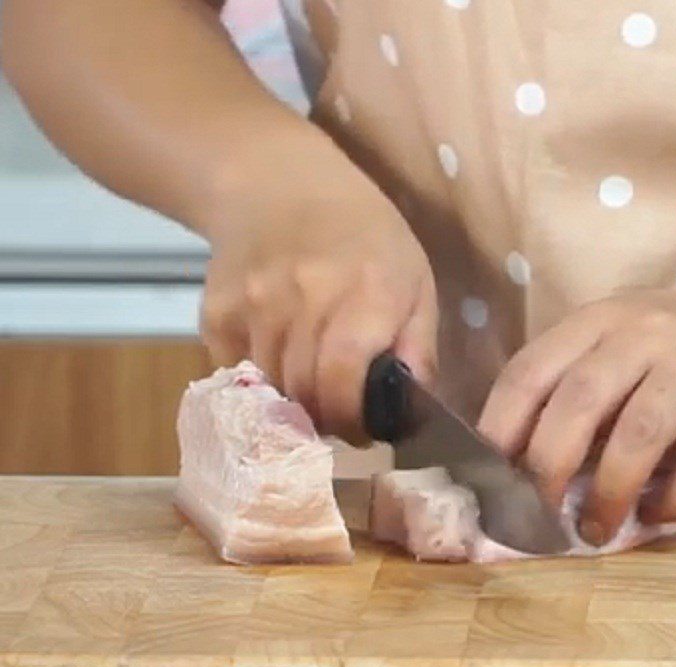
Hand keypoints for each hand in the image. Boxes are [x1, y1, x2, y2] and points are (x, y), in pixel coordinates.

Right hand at [201, 128, 437, 443]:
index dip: (351, 419)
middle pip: (305, 394)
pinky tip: (278, 352)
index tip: (362, 430)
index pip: (343, 382)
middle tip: (338, 412)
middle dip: (325, 417)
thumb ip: (417, 347)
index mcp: (367, 294)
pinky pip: (237, 372)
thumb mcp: (413, 279)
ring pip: (270, 389)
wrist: (278, 184)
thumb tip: (409, 412)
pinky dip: (259, 378)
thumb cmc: (363, 235)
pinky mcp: (216, 312)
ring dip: (293, 398)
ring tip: (310, 380)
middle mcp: (305, 298)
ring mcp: (254, 305)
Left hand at [478, 280, 675, 543]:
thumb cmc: (673, 348)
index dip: (500, 427)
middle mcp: (640, 333)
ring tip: (595, 531)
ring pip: (638, 432)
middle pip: (578, 402)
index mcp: (594, 322)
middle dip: (548, 466)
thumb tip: (517, 463)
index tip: (487, 476)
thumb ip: (570, 387)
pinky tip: (658, 516)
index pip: (529, 371)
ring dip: (608, 492)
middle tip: (538, 514)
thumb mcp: (614, 347)